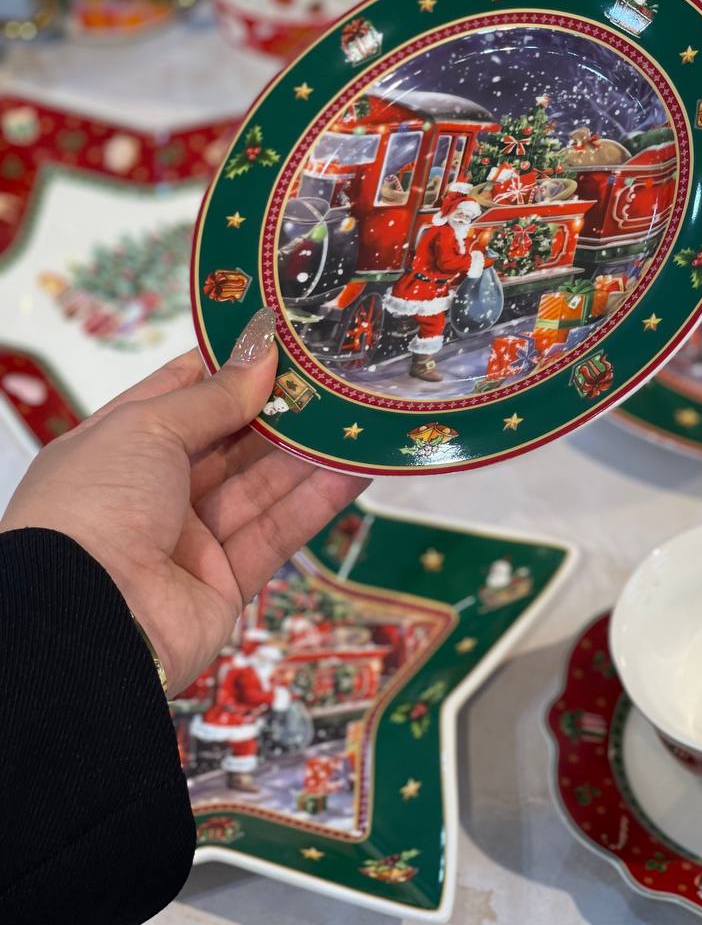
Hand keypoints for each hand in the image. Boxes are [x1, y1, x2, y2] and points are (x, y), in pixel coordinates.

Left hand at [0, 308, 366, 694]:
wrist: (85, 623)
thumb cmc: (97, 505)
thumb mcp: (146, 429)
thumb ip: (213, 395)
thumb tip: (261, 351)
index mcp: (118, 446)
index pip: (179, 394)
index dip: (228, 365)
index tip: (279, 338)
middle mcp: (154, 489)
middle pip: (229, 441)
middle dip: (279, 408)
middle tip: (333, 376)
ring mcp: (192, 538)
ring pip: (261, 485)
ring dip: (309, 451)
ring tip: (358, 414)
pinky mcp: (228, 581)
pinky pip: (278, 532)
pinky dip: (317, 501)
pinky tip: (356, 468)